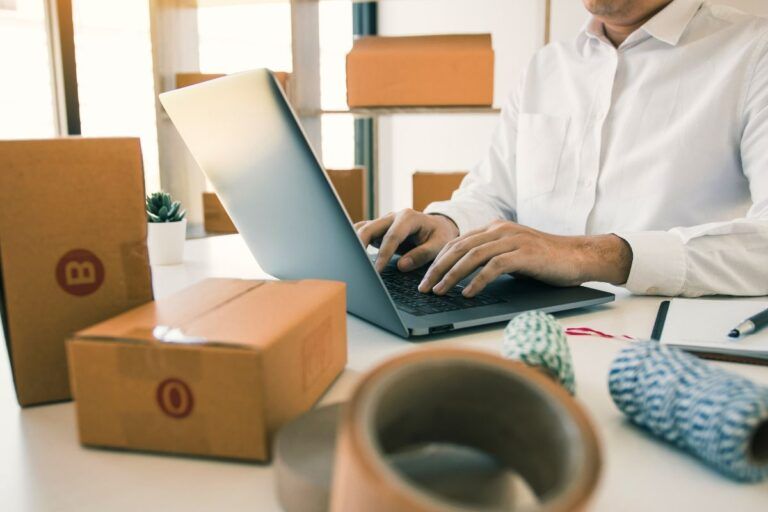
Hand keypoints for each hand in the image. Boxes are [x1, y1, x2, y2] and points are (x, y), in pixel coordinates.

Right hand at [355, 209, 459, 271]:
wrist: (437, 226)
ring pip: (362, 228)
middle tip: (356, 264)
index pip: (392, 236)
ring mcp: (383, 222)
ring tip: (347, 260)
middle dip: (360, 245)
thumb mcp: (439, 245)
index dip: (384, 254)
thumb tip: (402, 265)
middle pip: (370, 228)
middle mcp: (393, 217)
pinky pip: (362, 232)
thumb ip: (422, 254)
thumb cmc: (439, 236)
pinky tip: (349, 255)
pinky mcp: (378, 229)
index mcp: (409, 218)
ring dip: (353, 242)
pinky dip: (354, 242)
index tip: (377, 270)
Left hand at [418, 220, 632, 296]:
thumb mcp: (513, 254)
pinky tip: (467, 293)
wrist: (579, 256)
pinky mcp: (524, 254)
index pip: (458, 242)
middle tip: (424, 286)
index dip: (438, 259)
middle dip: (437, 268)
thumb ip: (492, 257)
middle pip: (459, 248)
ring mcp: (512, 240)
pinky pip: (494, 267)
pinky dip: (477, 281)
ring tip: (439, 291)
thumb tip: (465, 276)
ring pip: (472, 256)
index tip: (425, 276)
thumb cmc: (546, 260)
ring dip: (451, 275)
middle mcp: (500, 230)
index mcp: (495, 228)